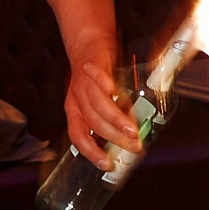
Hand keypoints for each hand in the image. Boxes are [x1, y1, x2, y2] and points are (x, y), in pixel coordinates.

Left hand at [65, 50, 141, 171]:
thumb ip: (110, 120)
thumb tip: (129, 142)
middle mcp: (77, 99)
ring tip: (131, 129)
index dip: (90, 152)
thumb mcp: (96, 102)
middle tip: (133, 146)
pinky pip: (97, 76)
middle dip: (113, 138)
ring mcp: (84, 82)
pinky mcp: (93, 65)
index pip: (78, 136)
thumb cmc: (94, 78)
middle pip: (92, 122)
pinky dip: (104, 84)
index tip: (105, 164)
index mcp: (75, 111)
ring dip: (115, 118)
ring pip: (97, 104)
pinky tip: (114, 91)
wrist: (88, 44)